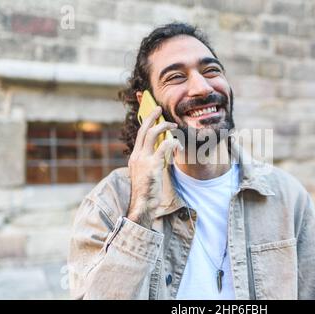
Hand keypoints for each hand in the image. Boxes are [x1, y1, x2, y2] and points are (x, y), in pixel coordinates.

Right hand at [127, 106, 181, 227]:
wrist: (142, 204)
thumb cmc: (147, 191)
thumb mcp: (147, 173)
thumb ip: (153, 160)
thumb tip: (163, 150)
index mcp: (135, 157)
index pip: (139, 134)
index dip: (145, 122)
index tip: (150, 113)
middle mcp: (137, 155)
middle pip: (143, 129)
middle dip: (151, 116)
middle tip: (159, 108)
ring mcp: (143, 159)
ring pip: (152, 133)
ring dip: (164, 126)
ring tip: (173, 126)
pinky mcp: (153, 165)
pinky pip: (164, 146)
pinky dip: (173, 142)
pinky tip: (179, 145)